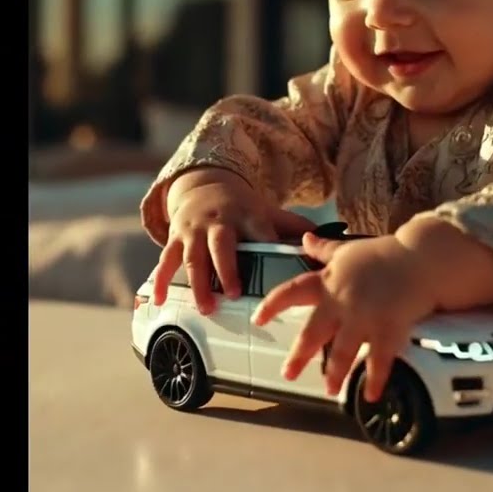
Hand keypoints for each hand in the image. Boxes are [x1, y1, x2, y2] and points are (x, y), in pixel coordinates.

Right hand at [152, 167, 315, 314]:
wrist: (202, 185)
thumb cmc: (240, 207)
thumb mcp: (266, 211)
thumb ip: (293, 227)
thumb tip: (332, 237)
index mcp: (246, 215)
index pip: (259, 229)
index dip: (267, 242)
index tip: (277, 262)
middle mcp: (218, 222)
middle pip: (221, 245)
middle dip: (227, 269)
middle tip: (234, 293)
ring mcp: (194, 231)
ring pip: (193, 257)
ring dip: (199, 283)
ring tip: (207, 306)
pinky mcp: (175, 238)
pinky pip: (166, 260)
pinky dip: (161, 281)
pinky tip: (160, 300)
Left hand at [251, 231, 436, 402]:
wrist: (419, 258)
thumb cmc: (382, 254)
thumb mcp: (347, 250)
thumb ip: (323, 249)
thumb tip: (303, 239)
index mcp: (328, 282)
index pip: (292, 292)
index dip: (272, 305)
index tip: (257, 319)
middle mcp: (341, 302)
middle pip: (314, 332)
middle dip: (299, 355)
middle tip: (288, 374)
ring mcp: (365, 318)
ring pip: (343, 351)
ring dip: (335, 373)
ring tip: (329, 390)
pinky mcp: (388, 329)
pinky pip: (380, 360)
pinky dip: (376, 379)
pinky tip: (372, 395)